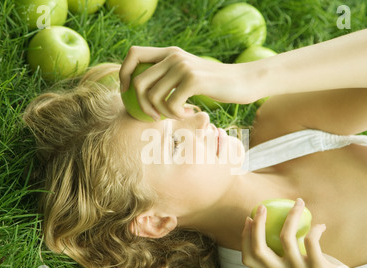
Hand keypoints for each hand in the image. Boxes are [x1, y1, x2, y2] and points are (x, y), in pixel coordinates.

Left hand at [119, 46, 255, 119]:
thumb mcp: (187, 74)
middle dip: (141, 105)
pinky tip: (190, 113)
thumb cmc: (213, 84)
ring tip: (178, 115)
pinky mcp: (193, 79)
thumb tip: (140, 91)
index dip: (124, 73)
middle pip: (138, 82)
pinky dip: (177, 115)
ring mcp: (183, 66)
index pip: (133, 54)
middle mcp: (173, 55)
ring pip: (153, 96)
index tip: (126, 93)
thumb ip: (168, 76)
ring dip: (162, 113)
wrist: (242, 81)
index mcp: (169, 52)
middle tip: (154, 117)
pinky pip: (171, 104)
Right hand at [241, 199, 366, 267]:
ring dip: (291, 215)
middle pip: (259, 250)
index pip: (249, 258)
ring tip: (298, 203)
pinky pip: (310, 241)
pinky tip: (320, 225)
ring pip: (285, 238)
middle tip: (261, 206)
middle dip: (257, 225)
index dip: (245, 237)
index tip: (249, 218)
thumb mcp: (298, 264)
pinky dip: (314, 229)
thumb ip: (286, 251)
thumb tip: (273, 219)